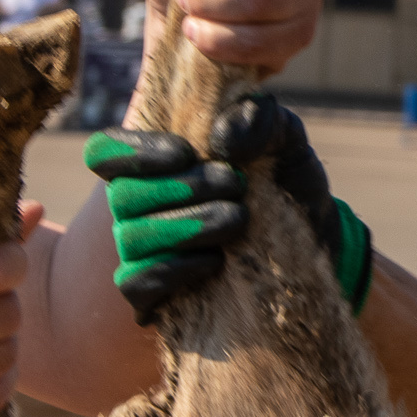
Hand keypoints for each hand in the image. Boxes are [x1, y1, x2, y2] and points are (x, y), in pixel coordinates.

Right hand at [88, 96, 371, 319]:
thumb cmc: (285, 181)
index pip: (103, 153)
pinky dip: (173, 269)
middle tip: (235, 184)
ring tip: (238, 219)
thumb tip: (222, 139)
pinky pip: (135, 283)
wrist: (313, 241)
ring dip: (186, 225)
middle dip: (182, 188)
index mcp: (154, 163)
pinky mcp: (152, 297)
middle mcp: (138, 208)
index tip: (185, 152)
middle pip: (121, 195)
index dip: (133, 151)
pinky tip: (215, 260)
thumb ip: (257, 120)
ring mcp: (142, 254)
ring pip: (131, 238)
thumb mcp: (284, 139)